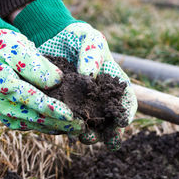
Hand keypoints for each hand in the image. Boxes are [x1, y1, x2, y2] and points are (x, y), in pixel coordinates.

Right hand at [0, 29, 81, 133]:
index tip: (71, 115)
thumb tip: (56, 82)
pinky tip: (62, 126)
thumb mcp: (21, 48)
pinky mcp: (6, 114)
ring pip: (32, 124)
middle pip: (34, 117)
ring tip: (76, 129)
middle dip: (59, 124)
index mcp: (1, 84)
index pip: (32, 100)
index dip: (53, 109)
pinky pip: (27, 124)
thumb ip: (37, 66)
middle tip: (82, 127)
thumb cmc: (6, 44)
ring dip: (54, 128)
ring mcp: (1, 110)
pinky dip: (45, 126)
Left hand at [37, 22, 136, 149]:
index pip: (127, 102)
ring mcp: (81, 105)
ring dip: (89, 135)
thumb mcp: (90, 38)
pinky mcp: (61, 107)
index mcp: (113, 84)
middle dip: (110, 134)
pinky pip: (65, 122)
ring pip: (89, 126)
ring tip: (84, 138)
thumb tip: (89, 77)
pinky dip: (66, 129)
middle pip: (110, 121)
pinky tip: (64, 132)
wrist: (51, 37)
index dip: (127, 113)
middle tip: (108, 141)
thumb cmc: (78, 37)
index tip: (122, 121)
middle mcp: (99, 98)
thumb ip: (92, 55)